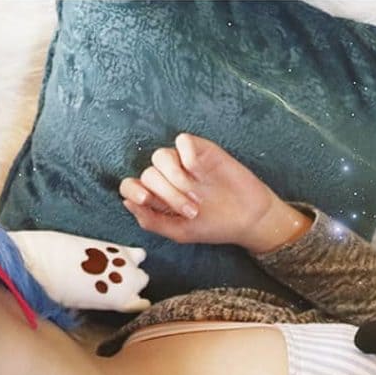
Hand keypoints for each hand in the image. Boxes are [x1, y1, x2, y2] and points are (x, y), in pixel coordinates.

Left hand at [119, 133, 311, 253]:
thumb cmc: (213, 226)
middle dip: (167, 194)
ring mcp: (183, 162)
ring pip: (160, 156)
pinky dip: (188, 157)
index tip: (146, 199)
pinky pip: (183, 142)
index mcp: (157, 197)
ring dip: (175, 177)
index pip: (130, 185)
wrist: (248, 217)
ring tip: (196, 194)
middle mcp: (167, 177)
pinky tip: (201, 172)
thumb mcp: (180, 232)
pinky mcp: (201, 150)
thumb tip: (126, 203)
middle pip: (148, 174)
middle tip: (191, 210)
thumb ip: (151, 221)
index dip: (132, 189)